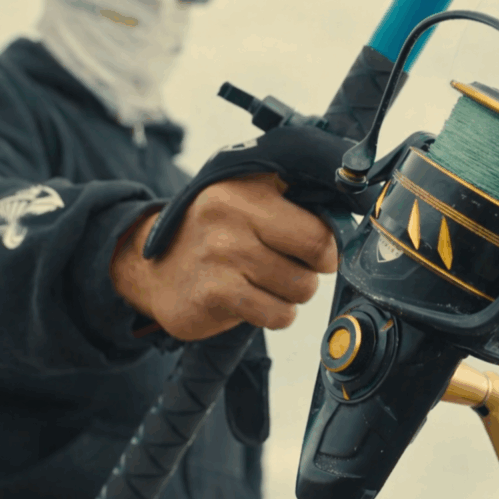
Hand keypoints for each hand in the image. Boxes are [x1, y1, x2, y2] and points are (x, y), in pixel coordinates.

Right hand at [111, 173, 337, 340]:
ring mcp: (222, 253)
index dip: (329, 244)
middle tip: (292, 267)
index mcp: (249, 185)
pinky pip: (277, 314)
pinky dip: (275, 314)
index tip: (316, 251)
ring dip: (292, 294)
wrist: (150, 268)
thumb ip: (293, 201)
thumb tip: (348, 222)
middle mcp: (233, 214)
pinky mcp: (215, 292)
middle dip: (314, 269)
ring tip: (264, 281)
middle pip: (318, 256)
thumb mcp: (247, 199)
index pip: (321, 223)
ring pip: (301, 289)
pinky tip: (254, 300)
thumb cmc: (212, 235)